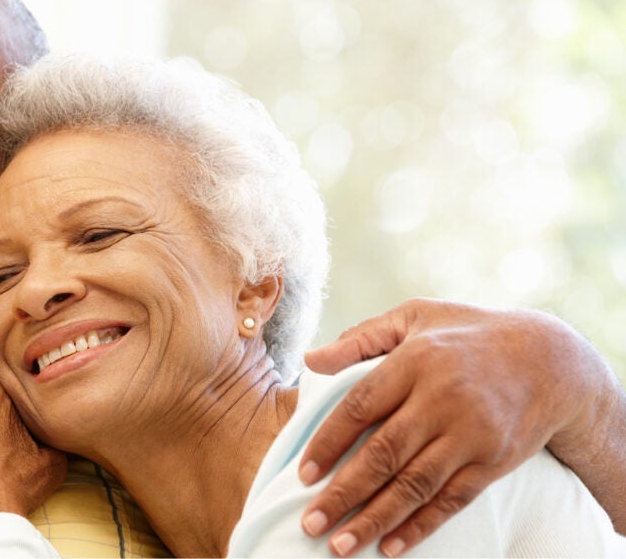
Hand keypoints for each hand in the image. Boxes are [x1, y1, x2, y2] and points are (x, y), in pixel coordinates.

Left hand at [298, 297, 624, 556]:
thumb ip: (361, 338)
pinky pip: (451, 500)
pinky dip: (420, 526)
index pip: (360, 406)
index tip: (304, 474)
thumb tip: (310, 360)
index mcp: (415, 361)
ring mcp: (471, 433)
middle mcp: (442, 399)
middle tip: (311, 522)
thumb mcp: (415, 317)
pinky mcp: (493, 461)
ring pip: (414, 485)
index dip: (328, 443)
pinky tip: (391, 547)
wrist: (550, 361)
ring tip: (341, 545)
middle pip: (384, 453)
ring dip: (375, 519)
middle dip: (343, 493)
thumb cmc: (467, 335)